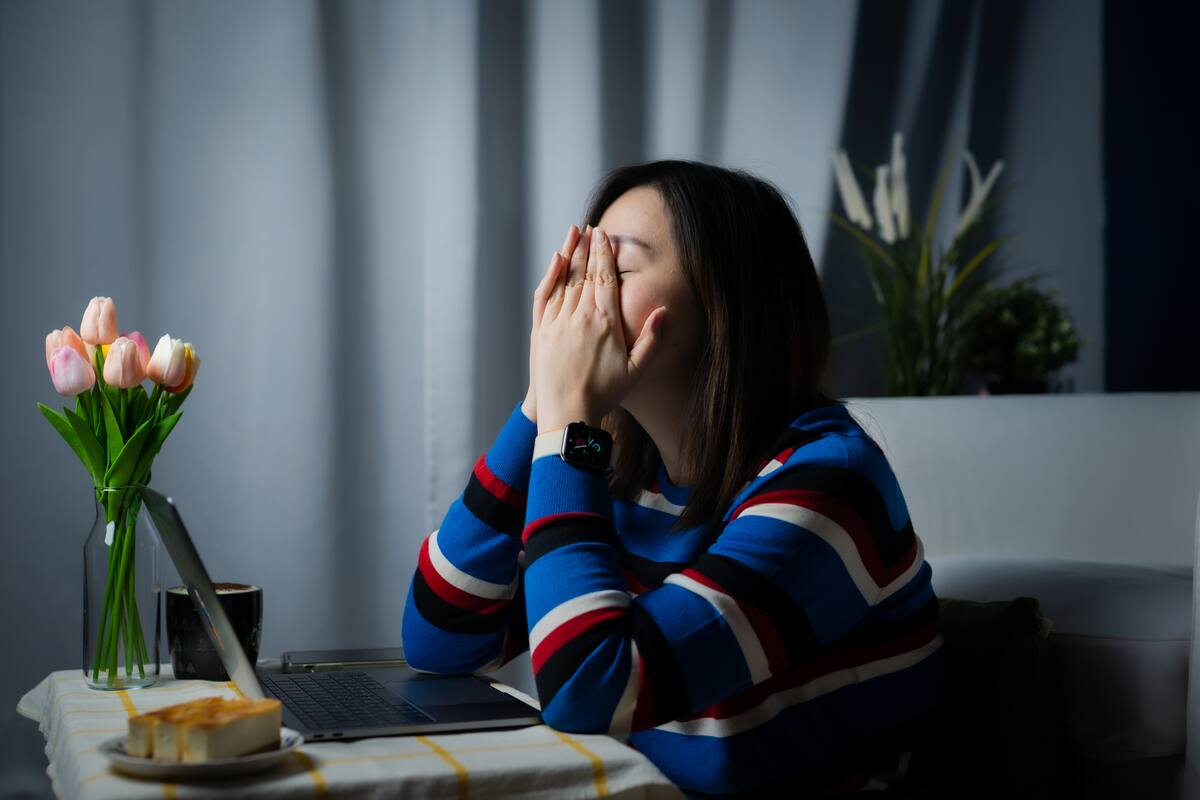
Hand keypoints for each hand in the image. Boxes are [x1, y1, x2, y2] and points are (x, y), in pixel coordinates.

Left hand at [534, 224, 666, 432]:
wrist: (567, 414)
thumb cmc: (605, 395)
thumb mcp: (636, 370)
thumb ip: (652, 340)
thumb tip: (665, 311)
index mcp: (605, 322)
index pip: (605, 278)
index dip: (604, 254)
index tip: (604, 235)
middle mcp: (580, 317)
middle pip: (584, 273)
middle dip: (588, 248)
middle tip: (590, 228)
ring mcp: (557, 322)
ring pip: (565, 280)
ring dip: (570, 254)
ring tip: (574, 233)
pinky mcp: (541, 331)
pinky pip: (545, 296)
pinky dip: (551, 276)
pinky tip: (556, 261)